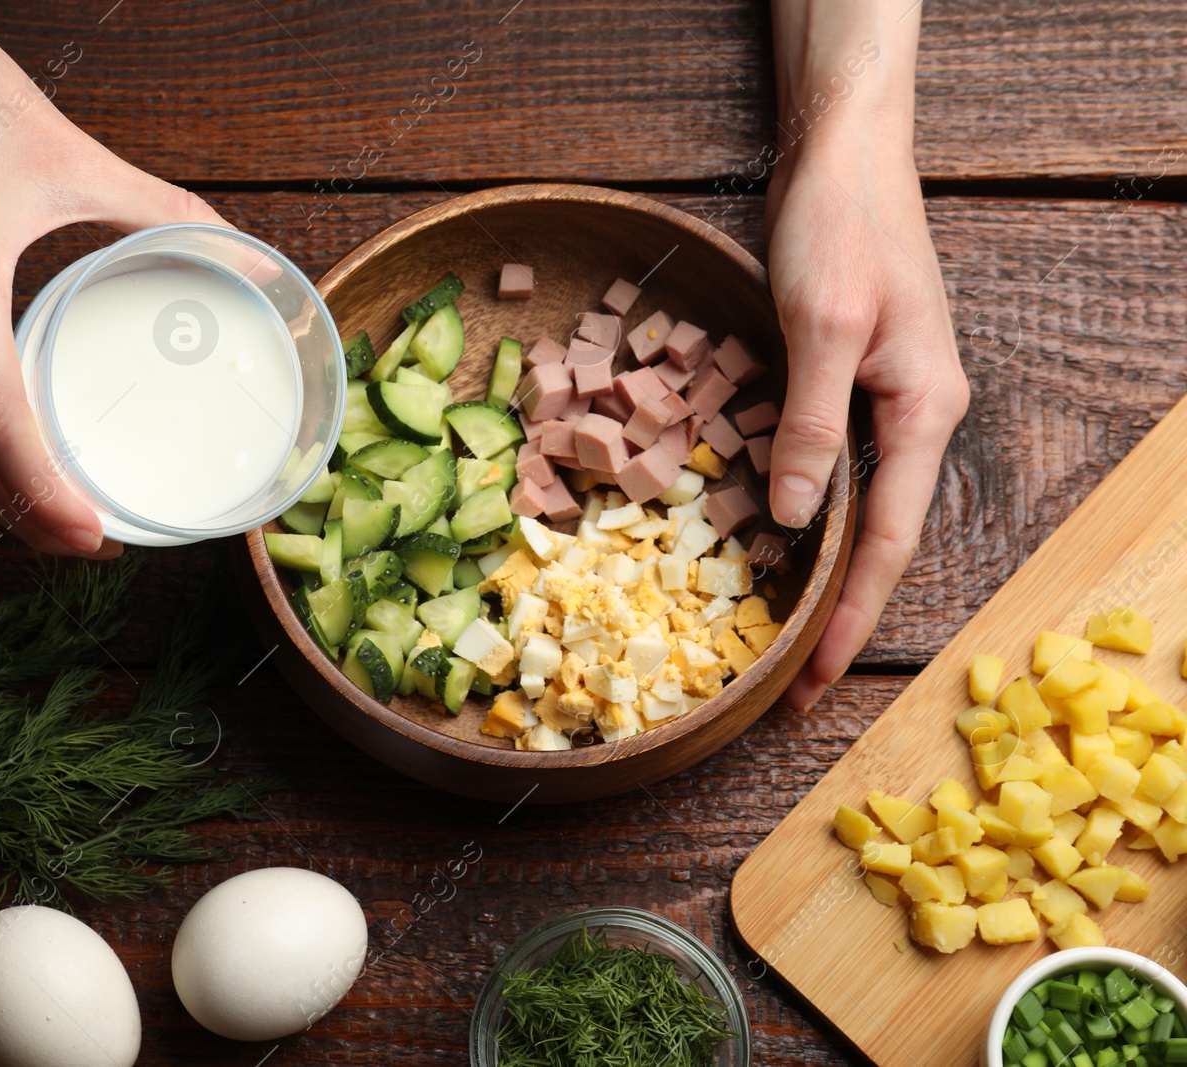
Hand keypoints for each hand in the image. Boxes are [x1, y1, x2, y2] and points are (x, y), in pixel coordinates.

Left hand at [765, 128, 969, 709]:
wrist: (845, 153)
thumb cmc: (841, 226)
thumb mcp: (821, 324)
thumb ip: (810, 423)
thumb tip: (795, 517)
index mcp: (923, 411)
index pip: (887, 539)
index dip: (852, 612)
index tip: (818, 676)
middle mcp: (913, 415)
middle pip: (876, 536)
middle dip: (836, 610)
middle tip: (788, 682)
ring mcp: (883, 398)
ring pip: (853, 505)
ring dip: (817, 568)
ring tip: (776, 630)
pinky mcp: (849, 379)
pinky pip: (829, 464)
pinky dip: (800, 509)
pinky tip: (765, 539)